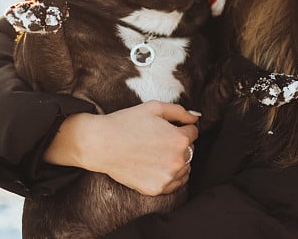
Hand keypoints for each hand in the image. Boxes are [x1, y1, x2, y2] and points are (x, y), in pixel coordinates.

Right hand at [44, 101, 199, 195]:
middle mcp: (177, 161)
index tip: (166, 128)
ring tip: (155, 152)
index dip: (180, 127)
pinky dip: (169, 176)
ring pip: (184, 168)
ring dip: (176, 160)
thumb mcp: (155, 107)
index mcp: (179, 139)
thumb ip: (180, 112)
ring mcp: (167, 178)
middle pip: (190, 150)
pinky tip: (154, 166)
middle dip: (179, 144)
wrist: (101, 144)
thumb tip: (196, 118)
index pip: (193, 132)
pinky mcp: (156, 189)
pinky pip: (174, 184)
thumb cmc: (126, 122)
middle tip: (157, 139)